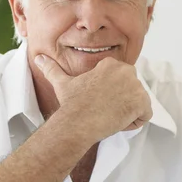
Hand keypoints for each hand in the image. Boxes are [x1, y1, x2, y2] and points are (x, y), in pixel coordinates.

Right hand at [35, 55, 152, 142]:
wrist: (77, 121)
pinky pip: (144, 116)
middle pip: (131, 92)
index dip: (109, 95)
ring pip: (138, 104)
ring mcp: (137, 87)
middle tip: (102, 110)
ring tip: (107, 116)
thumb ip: (52, 69)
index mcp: (112, 64)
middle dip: (120, 103)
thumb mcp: (62, 83)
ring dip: (125, 114)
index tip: (96, 101)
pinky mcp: (142, 103)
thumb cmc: (71, 103)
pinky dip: (132, 123)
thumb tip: (38, 58)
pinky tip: (116, 121)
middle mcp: (127, 72)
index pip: (121, 83)